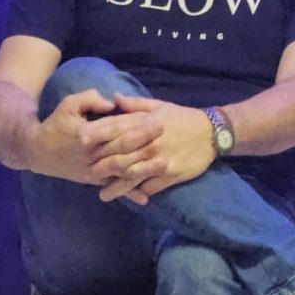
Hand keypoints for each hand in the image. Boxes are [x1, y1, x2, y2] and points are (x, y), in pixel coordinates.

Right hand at [26, 89, 163, 184]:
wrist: (36, 151)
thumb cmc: (56, 124)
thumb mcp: (69, 105)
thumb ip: (90, 99)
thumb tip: (113, 103)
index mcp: (88, 135)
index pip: (116, 129)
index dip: (137, 124)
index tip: (158, 119)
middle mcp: (92, 155)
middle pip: (122, 149)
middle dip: (146, 143)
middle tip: (167, 136)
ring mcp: (94, 171)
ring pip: (121, 170)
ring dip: (144, 169)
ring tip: (165, 165)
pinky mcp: (95, 180)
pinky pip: (114, 187)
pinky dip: (129, 193)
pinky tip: (146, 198)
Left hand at [94, 95, 215, 203]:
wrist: (213, 132)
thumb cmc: (183, 118)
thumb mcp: (160, 106)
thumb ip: (135, 105)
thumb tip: (113, 98)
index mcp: (146, 123)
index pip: (117, 127)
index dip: (97, 133)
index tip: (80, 140)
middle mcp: (150, 142)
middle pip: (120, 155)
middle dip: (101, 164)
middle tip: (87, 172)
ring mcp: (160, 160)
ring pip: (132, 175)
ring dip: (116, 186)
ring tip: (103, 194)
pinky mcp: (171, 175)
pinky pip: (150, 186)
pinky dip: (139, 192)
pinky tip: (131, 196)